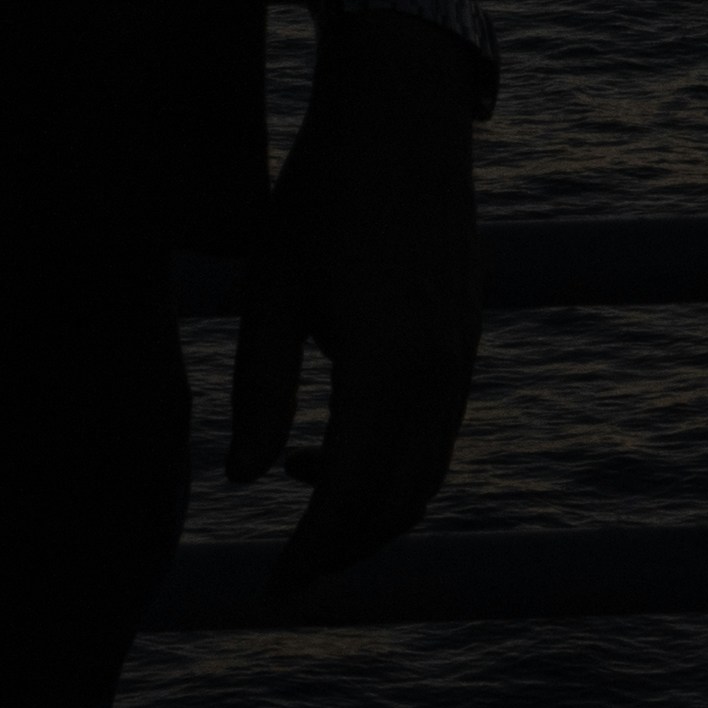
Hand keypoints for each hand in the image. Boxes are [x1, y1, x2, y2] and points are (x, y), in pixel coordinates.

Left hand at [228, 20, 479, 599]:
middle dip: (342, 549)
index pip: (347, 496)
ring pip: (428, 474)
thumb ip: (257, 389)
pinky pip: (439, 433)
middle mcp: (438, 373)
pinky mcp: (466, 339)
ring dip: (370, 507)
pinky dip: (394, 463)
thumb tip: (241, 478)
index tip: (270, 588)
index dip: (308, 554)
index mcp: (385, 365)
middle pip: (400, 504)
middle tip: (285, 567)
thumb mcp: (269, 291)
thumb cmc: (322, 197)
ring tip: (296, 482)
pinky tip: (333, 433)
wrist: (404, 119)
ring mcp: (462, 356)